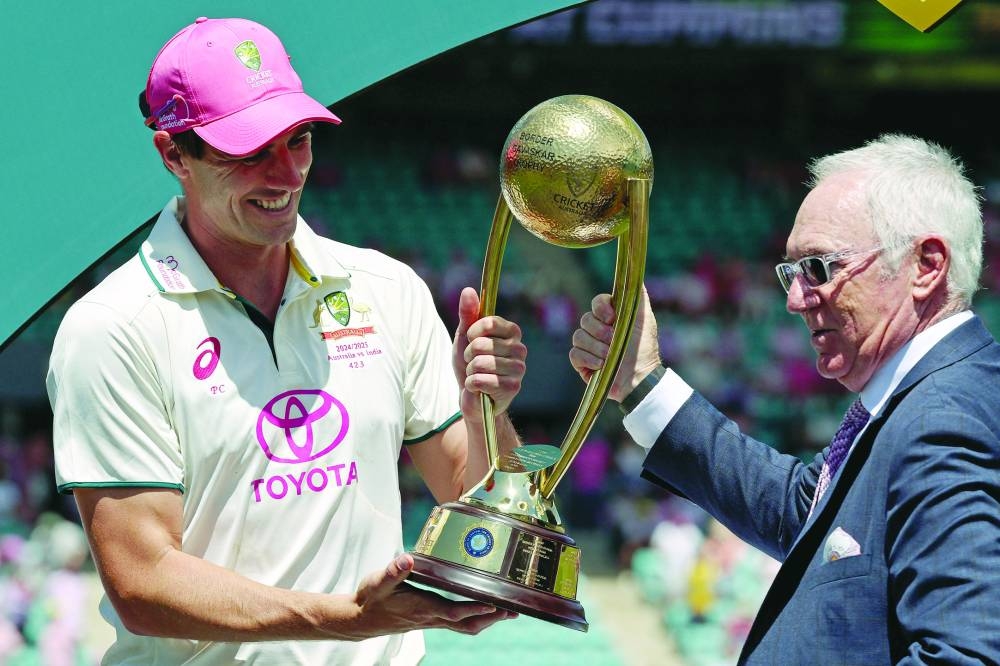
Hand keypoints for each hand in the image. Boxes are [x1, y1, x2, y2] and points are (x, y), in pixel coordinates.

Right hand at [349, 553, 515, 637]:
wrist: (360, 619)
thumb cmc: (370, 599)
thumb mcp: (378, 582)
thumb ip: (393, 571)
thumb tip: (407, 559)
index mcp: (421, 607)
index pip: (454, 611)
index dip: (475, 609)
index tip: (495, 604)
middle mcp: (430, 617)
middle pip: (467, 623)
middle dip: (491, 618)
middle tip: (513, 610)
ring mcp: (432, 620)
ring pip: (465, 626)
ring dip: (487, 620)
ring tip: (508, 612)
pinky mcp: (430, 618)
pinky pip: (458, 622)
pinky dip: (475, 617)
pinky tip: (484, 610)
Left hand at [452, 287, 526, 421]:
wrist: (473, 396)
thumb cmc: (470, 363)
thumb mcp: (465, 336)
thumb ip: (468, 314)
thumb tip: (468, 290)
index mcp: (512, 332)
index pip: (487, 322)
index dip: (472, 332)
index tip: (471, 340)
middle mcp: (520, 348)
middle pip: (480, 344)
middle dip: (469, 355)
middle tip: (473, 362)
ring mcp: (519, 369)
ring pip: (479, 363)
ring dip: (470, 371)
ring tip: (477, 375)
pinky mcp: (513, 387)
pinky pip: (480, 380)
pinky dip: (471, 384)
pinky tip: (479, 388)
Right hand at [569, 286, 661, 401]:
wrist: (640, 377)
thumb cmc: (644, 347)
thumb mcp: (644, 317)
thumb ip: (639, 295)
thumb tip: (634, 273)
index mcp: (610, 316)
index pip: (597, 302)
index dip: (601, 308)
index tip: (612, 317)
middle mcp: (597, 329)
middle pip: (585, 320)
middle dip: (601, 332)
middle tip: (614, 340)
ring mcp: (588, 346)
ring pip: (579, 337)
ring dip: (597, 348)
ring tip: (611, 356)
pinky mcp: (581, 363)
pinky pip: (574, 354)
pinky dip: (588, 359)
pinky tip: (602, 365)